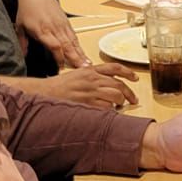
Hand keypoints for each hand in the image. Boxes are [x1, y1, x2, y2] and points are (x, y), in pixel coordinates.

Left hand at [15, 0, 89, 68]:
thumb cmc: (27, 8)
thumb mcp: (20, 26)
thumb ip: (22, 42)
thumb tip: (23, 55)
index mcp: (42, 30)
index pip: (54, 46)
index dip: (59, 58)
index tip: (61, 68)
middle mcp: (54, 28)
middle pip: (67, 45)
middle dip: (76, 59)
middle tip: (84, 70)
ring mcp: (62, 25)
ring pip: (73, 42)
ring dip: (81, 54)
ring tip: (88, 65)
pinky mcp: (66, 22)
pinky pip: (74, 36)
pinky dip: (79, 46)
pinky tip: (83, 54)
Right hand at [24, 63, 140, 109]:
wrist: (45, 92)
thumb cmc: (59, 86)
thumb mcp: (77, 75)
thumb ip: (92, 76)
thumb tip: (107, 84)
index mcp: (90, 70)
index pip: (114, 68)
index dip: (128, 72)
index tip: (135, 78)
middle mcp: (92, 79)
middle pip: (119, 84)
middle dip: (129, 93)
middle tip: (133, 100)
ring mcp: (90, 91)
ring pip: (116, 96)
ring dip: (120, 102)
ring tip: (119, 106)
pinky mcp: (87, 103)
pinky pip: (106, 107)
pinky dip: (110, 111)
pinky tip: (107, 112)